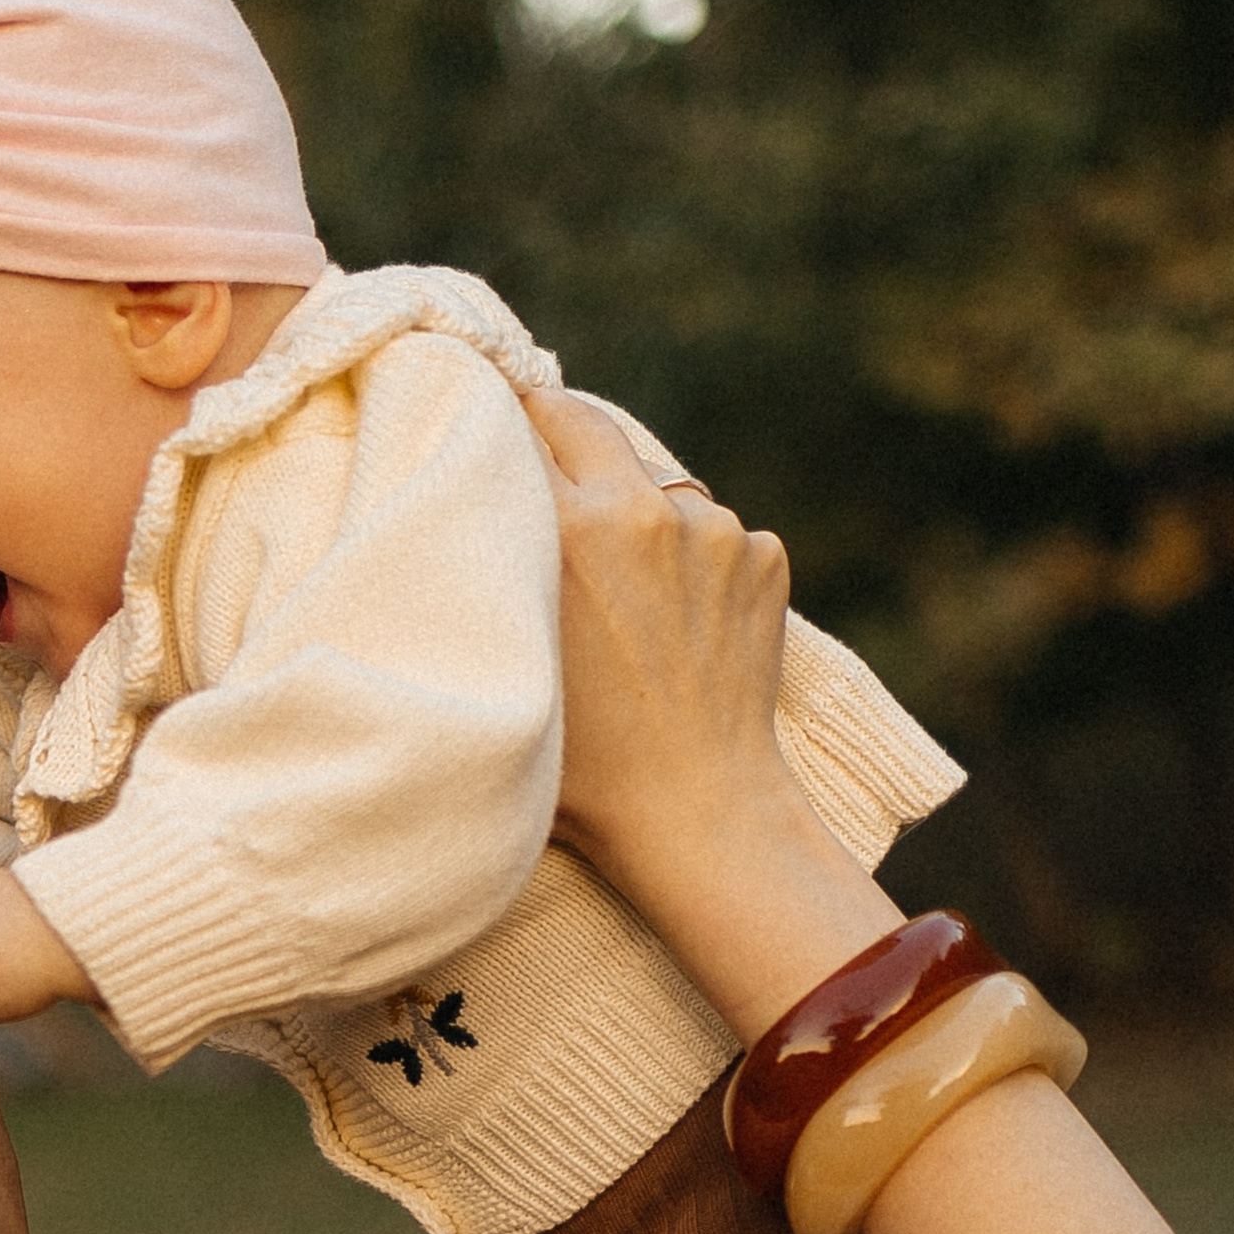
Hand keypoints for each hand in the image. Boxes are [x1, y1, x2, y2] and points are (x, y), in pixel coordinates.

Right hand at [523, 390, 793, 891]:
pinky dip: (684, 556)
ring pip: (650, 481)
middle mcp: (647, 509)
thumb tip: (471, 494)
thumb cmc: (580, 762)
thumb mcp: (505, 655)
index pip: (517, 421)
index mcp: (571, 526)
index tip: (473, 425)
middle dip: (551, 431)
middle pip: (583, 420)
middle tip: (527, 461)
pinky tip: (669, 621)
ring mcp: (716, 528)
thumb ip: (488, 565)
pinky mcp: (763, 553)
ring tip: (614, 589)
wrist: (697, 812)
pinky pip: (706, 528)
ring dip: (627, 509)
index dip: (490, 422)